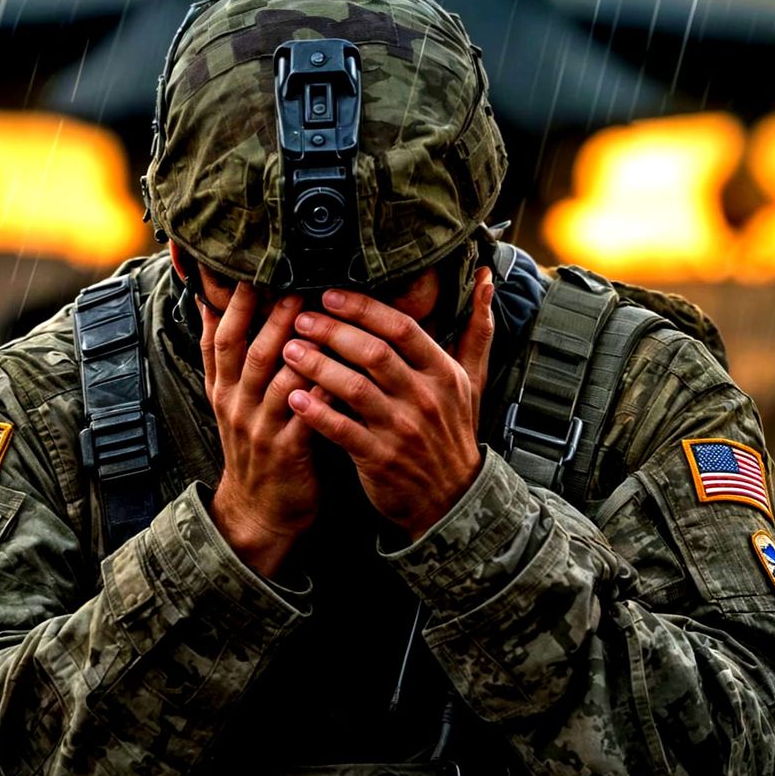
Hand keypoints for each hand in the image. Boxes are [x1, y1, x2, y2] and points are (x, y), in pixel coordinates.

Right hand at [201, 284, 318, 576]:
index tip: (247, 271)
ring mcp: (260, 427)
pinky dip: (322, 390)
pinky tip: (341, 370)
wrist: (259, 512)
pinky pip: (305, 413)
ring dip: (298, 345)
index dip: (231, 304)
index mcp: (224, 389)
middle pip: (248, 349)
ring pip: (276, 377)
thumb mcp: (234, 403)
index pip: (219, 338)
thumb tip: (217, 307)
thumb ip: (234, 359)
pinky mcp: (286, 451)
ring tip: (320, 317)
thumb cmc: (258, 448)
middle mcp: (237, 403)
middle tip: (293, 281)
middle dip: (270, 314)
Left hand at [280, 272, 495, 536]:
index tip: (331, 294)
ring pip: (353, 388)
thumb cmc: (455, 433)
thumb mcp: (472, 381)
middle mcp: (425, 398)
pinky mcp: (380, 459)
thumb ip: (477, 329)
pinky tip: (293, 397)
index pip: (402, 328)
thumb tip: (485, 277)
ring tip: (289, 349)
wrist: (454, 499)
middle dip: (332, 331)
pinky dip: (316, 413)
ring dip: (317, 366)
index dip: (364, 308)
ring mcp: (402, 430)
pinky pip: (342, 430)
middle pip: (373, 352)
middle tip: (301, 319)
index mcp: (444, 373)